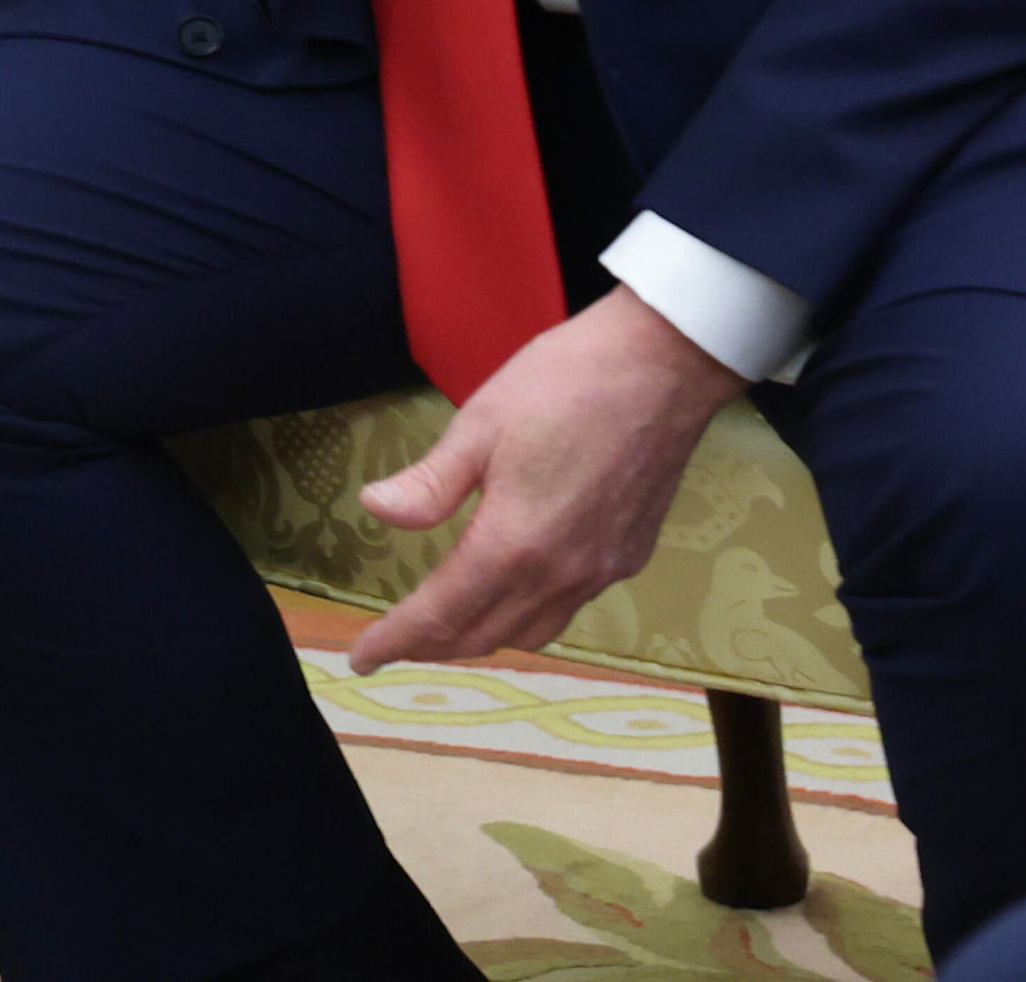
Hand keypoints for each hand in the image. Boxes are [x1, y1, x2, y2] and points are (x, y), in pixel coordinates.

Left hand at [343, 288, 746, 673]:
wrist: (663, 365)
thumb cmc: (565, 383)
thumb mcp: (480, 425)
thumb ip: (429, 483)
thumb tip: (376, 509)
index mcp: (513, 544)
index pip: (441, 614)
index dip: (396, 640)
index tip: (362, 658)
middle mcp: (560, 574)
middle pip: (485, 634)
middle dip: (434, 645)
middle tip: (397, 640)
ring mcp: (601, 570)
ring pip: (531, 631)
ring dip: (484, 636)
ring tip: (451, 621)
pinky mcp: (629, 557)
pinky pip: (570, 609)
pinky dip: (530, 615)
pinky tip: (516, 588)